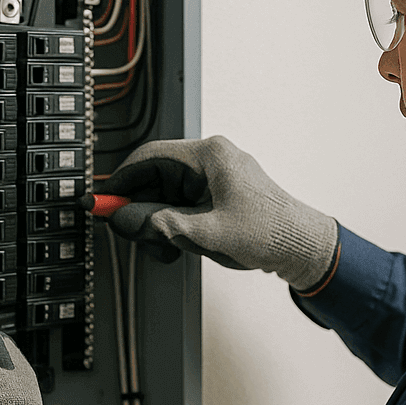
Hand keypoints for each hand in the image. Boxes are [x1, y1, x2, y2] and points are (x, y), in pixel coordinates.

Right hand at [100, 135, 338, 291]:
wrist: (302, 247)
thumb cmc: (269, 232)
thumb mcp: (207, 232)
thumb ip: (162, 225)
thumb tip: (123, 220)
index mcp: (209, 155)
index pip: (149, 158)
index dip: (121, 182)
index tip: (103, 203)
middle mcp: (210, 160)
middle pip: (155, 179)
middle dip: (142, 211)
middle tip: (138, 238)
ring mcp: (214, 177)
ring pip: (166, 196)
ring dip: (159, 224)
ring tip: (170, 248)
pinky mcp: (217, 195)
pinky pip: (182, 205)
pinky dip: (175, 226)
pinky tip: (182, 246)